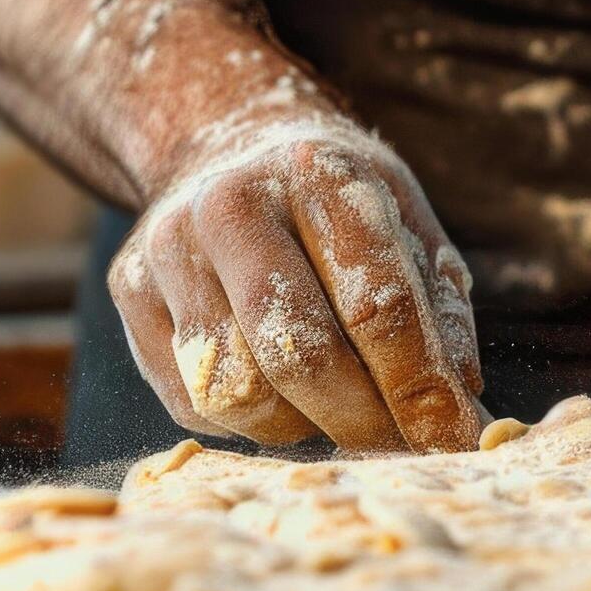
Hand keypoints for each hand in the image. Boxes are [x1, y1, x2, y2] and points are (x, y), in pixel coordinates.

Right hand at [106, 124, 487, 451]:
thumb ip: (439, 319)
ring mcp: (168, 247)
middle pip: (297, 354)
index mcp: (320, 175)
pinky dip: (250, 420)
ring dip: (300, 423)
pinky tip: (277, 389)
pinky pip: (193, 402)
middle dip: (358, 419)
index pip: (376, 304)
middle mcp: (231, 204)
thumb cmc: (337, 208)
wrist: (224, 146)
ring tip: (334, 405)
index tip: (451, 438)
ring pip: (236, 390)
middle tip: (396, 444)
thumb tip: (460, 420)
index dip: (417, 387)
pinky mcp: (129, 290)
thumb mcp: (409, 229)